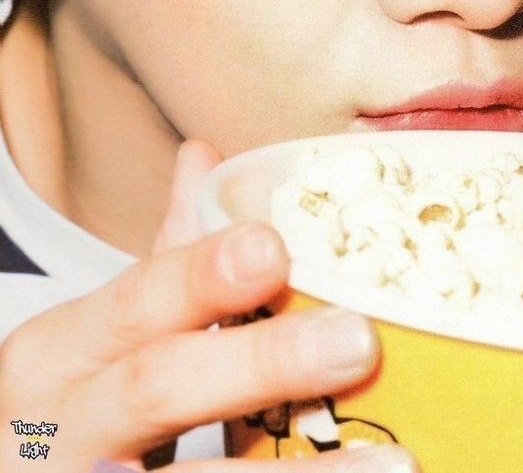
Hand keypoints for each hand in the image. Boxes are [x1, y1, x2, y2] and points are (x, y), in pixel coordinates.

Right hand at [0, 140, 417, 470]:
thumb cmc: (70, 400)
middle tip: (357, 343)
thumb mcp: (100, 330)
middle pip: (159, 387)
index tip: (274, 249)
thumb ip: (162, 257)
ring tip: (389, 465)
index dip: (203, 276)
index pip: (136, 299)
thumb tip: (204, 153)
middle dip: (260, 363)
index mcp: (60, 349)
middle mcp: (62, 423)